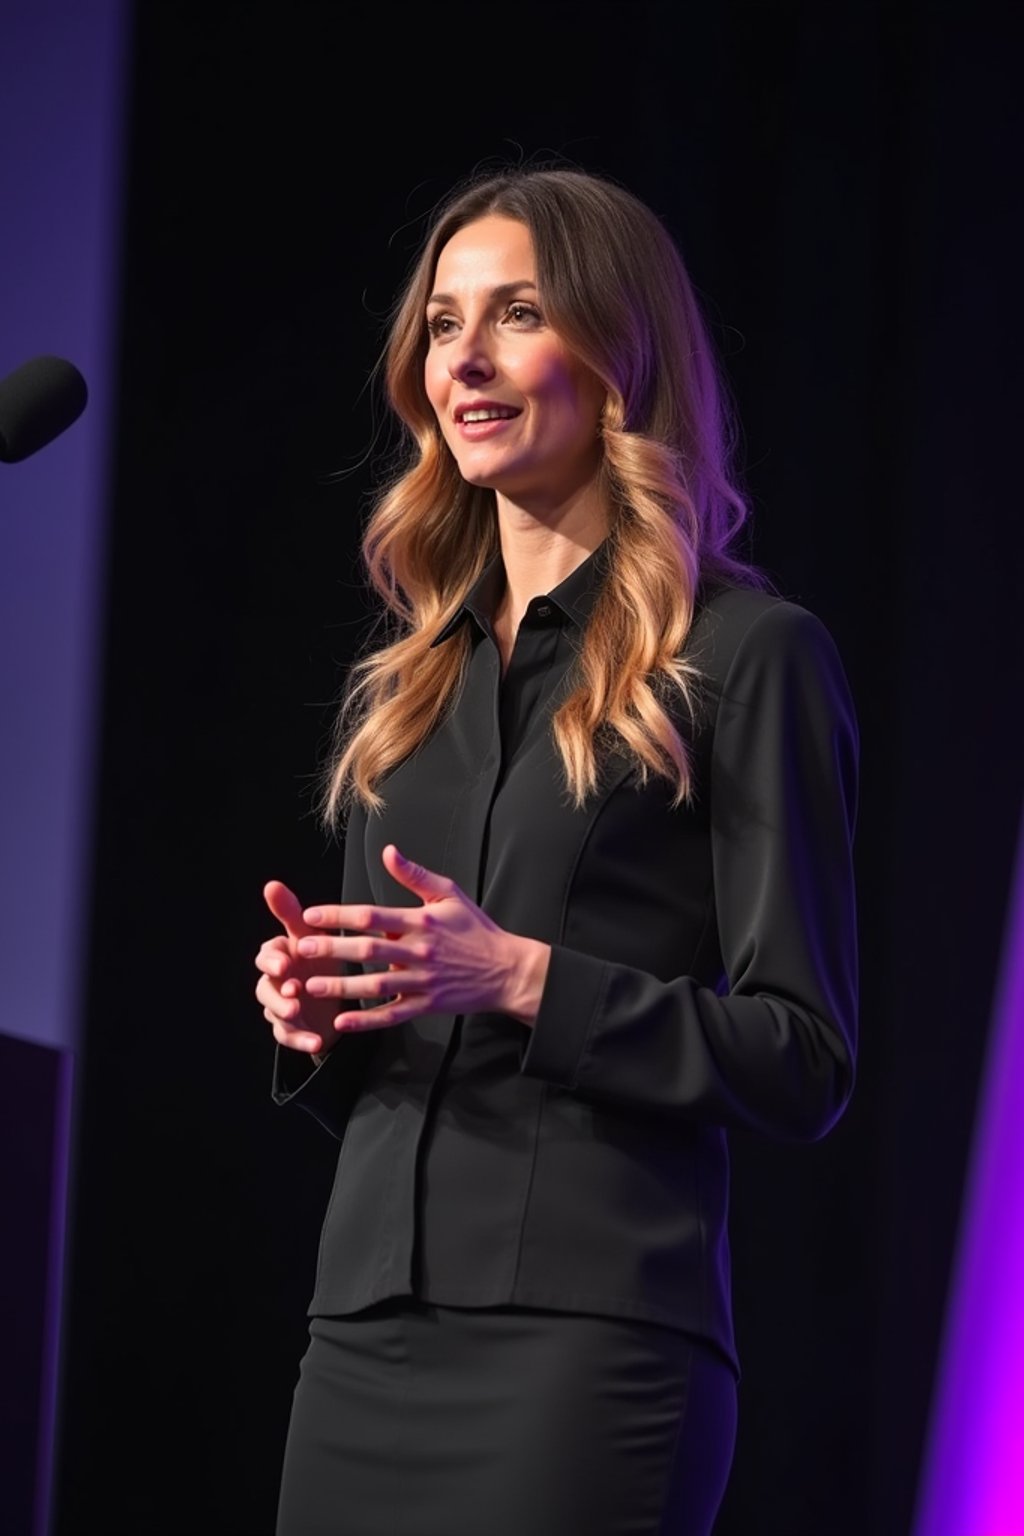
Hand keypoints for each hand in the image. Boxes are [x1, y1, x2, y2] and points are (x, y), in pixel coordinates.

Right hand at [255, 880, 348, 1054]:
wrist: (336, 999)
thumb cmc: (321, 960)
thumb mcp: (312, 936)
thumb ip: (290, 912)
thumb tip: (271, 884)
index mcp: (280, 957)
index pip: (266, 955)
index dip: (272, 960)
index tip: (284, 963)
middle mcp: (276, 982)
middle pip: (265, 988)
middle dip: (276, 991)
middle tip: (291, 991)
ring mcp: (281, 1006)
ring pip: (273, 1013)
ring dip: (285, 1015)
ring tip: (297, 1014)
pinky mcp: (290, 1029)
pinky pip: (289, 1036)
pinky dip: (301, 1039)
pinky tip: (316, 1040)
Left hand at [295, 844, 550, 1032]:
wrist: (507, 970)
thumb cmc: (475, 930)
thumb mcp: (450, 894)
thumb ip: (415, 875)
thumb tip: (388, 851)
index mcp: (422, 921)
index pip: (373, 915)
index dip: (339, 914)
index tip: (310, 915)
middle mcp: (420, 951)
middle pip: (369, 950)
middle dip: (332, 948)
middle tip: (301, 948)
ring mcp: (423, 981)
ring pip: (376, 984)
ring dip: (342, 985)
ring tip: (310, 986)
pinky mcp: (427, 1006)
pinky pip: (392, 1015)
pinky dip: (367, 1020)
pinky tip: (342, 1022)